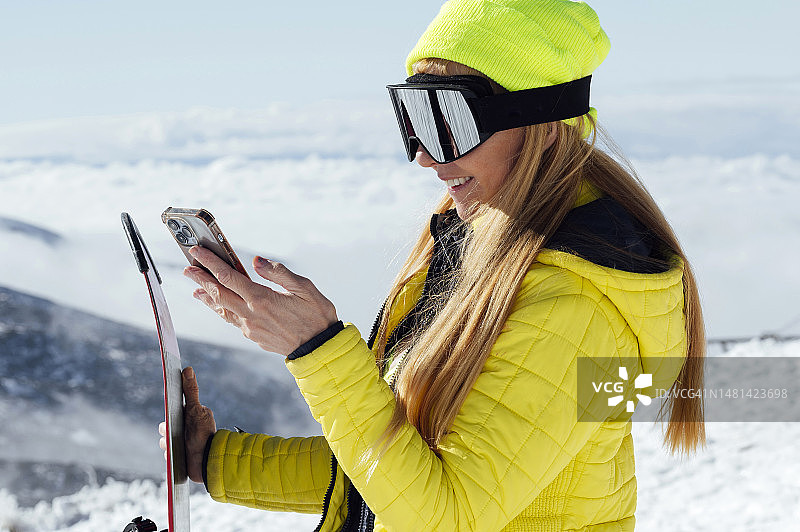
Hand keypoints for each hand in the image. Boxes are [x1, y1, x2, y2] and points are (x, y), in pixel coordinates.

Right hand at [159, 367, 215, 482]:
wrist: (208, 460)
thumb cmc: (204, 434)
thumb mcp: (196, 410)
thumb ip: (191, 390)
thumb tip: (187, 369)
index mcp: (188, 416)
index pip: (171, 412)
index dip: (168, 416)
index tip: (170, 420)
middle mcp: (184, 428)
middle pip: (164, 427)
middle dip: (167, 431)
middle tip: (174, 434)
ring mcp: (181, 442)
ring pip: (164, 441)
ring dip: (168, 444)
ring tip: (179, 446)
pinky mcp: (180, 456)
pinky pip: (167, 455)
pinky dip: (171, 456)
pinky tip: (179, 456)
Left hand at [183, 246, 338, 355]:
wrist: (320, 348)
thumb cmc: (316, 316)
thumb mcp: (304, 288)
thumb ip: (278, 273)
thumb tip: (256, 261)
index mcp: (262, 299)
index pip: (229, 277)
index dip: (211, 263)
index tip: (198, 252)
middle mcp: (252, 314)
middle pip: (219, 294)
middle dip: (202, 279)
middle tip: (188, 268)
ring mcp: (251, 328)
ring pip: (223, 310)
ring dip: (208, 297)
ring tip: (196, 289)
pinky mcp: (255, 337)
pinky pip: (233, 320)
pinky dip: (222, 310)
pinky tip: (220, 306)